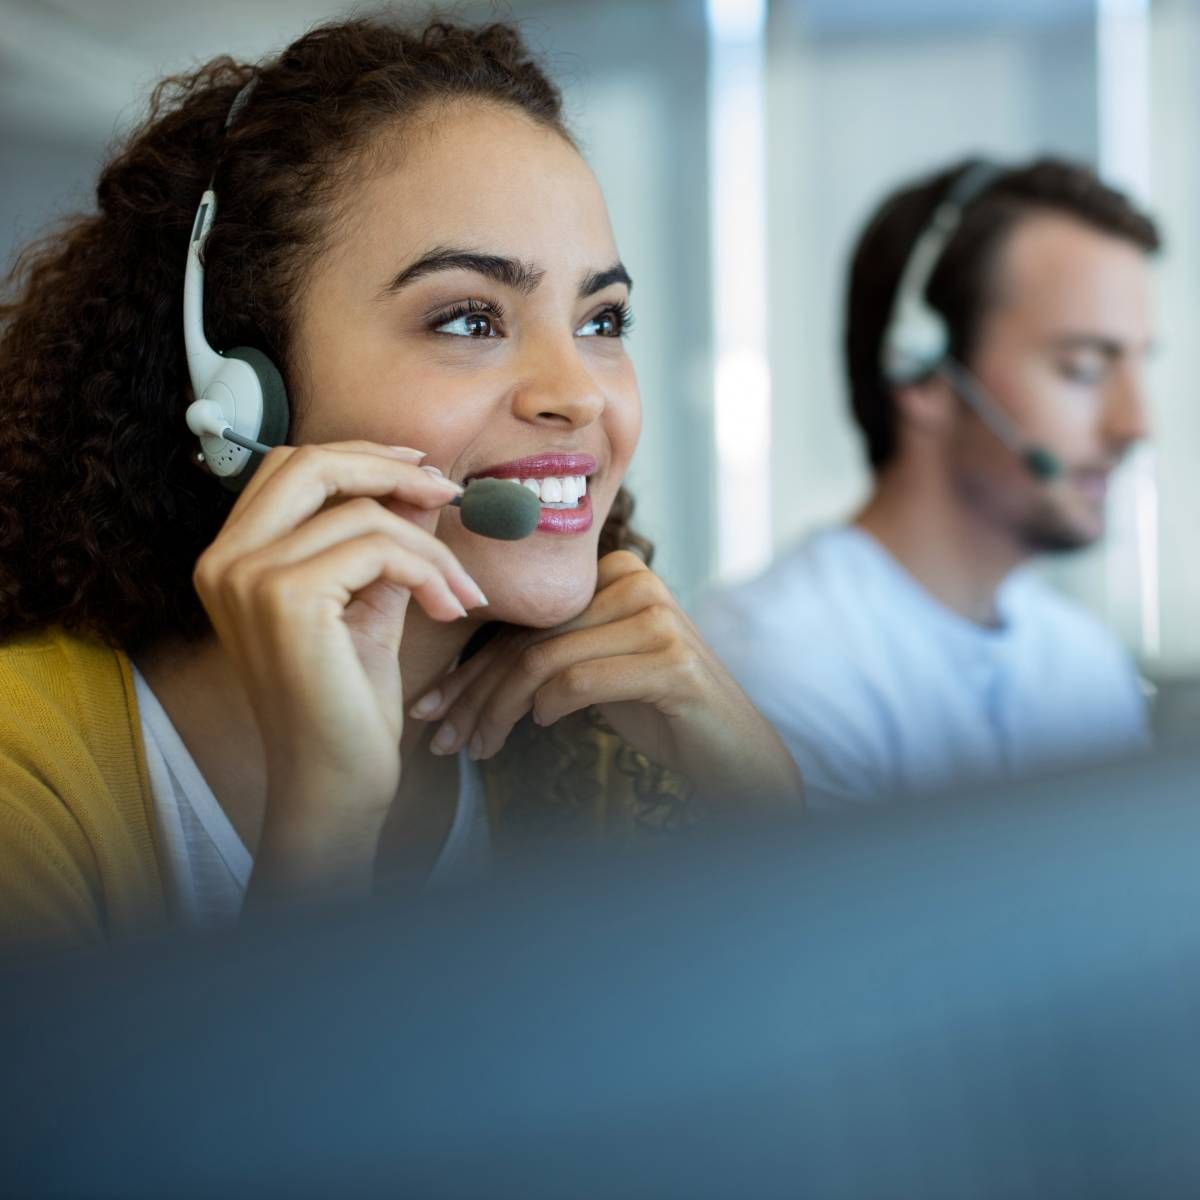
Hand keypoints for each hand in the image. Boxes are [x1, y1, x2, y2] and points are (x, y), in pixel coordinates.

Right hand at [192, 441, 486, 894]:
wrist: (334, 780)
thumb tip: (421, 484)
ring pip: (363, 513)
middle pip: (311, 463)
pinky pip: (381, 549)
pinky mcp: (286, 598)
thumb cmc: (347, 700)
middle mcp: (224, 560)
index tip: (420, 474)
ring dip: (431, 548)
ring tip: (461, 592)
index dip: (360, 458)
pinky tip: (449, 610)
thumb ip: (384, 542)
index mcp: (232, 559)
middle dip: (390, 468)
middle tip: (448, 494)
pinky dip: (429, 573)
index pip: (291, 468)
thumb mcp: (368, 603)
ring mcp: (248, 577)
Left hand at [409, 552, 803, 805]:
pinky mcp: (671, 661)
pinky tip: (539, 728)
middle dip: (473, 694)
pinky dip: (549, 707)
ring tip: (476, 749)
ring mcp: (658, 618)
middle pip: (529, 639)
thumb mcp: (598, 671)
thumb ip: (551, 654)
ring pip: (545, 661)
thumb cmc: (660, 711)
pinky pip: (580, 680)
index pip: (525, 621)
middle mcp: (637, 582)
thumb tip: (464, 678)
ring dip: (499, 712)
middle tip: (439, 737)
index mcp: (616, 573)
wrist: (735, 752)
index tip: (431, 707)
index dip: (470, 667)